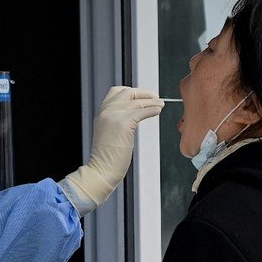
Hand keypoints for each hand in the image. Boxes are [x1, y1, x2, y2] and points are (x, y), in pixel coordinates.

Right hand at [59, 86, 163, 215]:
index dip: (131, 91)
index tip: (142, 95)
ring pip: (137, 102)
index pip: (116, 92)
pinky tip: (158, 110)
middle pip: (128, 92)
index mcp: (101, 112)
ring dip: (152, 101)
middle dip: (143, 93)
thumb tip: (135, 113)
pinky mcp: (124, 123)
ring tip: (160, 104)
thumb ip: (117, 120)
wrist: (101, 169)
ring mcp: (114, 115)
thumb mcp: (108, 132)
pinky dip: (152, 109)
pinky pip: (142, 111)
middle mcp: (106, 111)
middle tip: (155, 97)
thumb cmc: (107, 157)